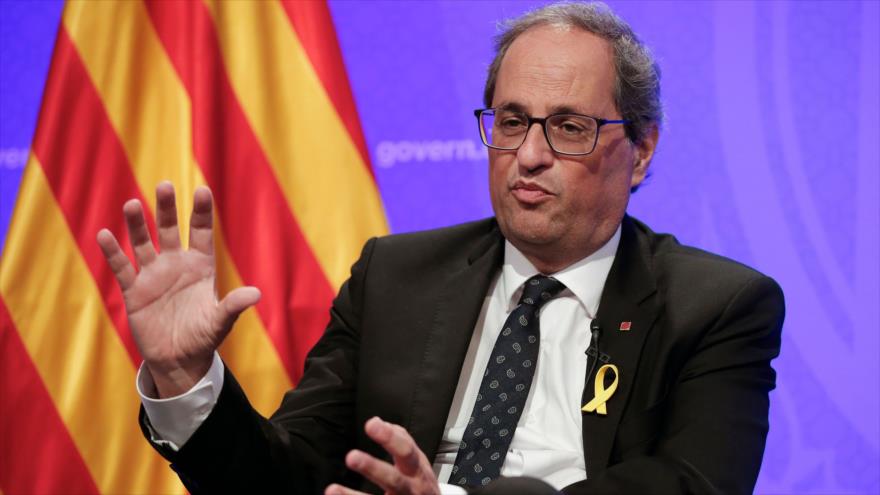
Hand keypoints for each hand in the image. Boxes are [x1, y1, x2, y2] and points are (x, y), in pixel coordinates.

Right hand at [97, 182, 259, 396]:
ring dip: (137, 225)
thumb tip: (256, 294)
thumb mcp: (220, 322)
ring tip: (131, 205)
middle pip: (170, 230)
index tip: (202, 190)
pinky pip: (122, 268)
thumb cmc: (204, 338)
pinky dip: (113, 252)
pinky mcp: (134, 290)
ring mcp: (153, 275)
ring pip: (143, 243)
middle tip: (164, 185)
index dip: (201, 212)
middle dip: (167, 209)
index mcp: (200, 266)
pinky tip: (104, 234)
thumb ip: (234, 306)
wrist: (178, 360)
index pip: (202, 232)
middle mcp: (176, 264)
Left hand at [325, 417, 439, 494]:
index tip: (372, 424)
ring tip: (333, 489)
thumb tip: (380, 422)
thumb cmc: (421, 482)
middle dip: (372, 468)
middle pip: (393, 479)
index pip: (405, 450)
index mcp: (416, 469)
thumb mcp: (417, 459)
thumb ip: (401, 439)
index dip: (389, 437)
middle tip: (352, 457)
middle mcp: (410, 489)